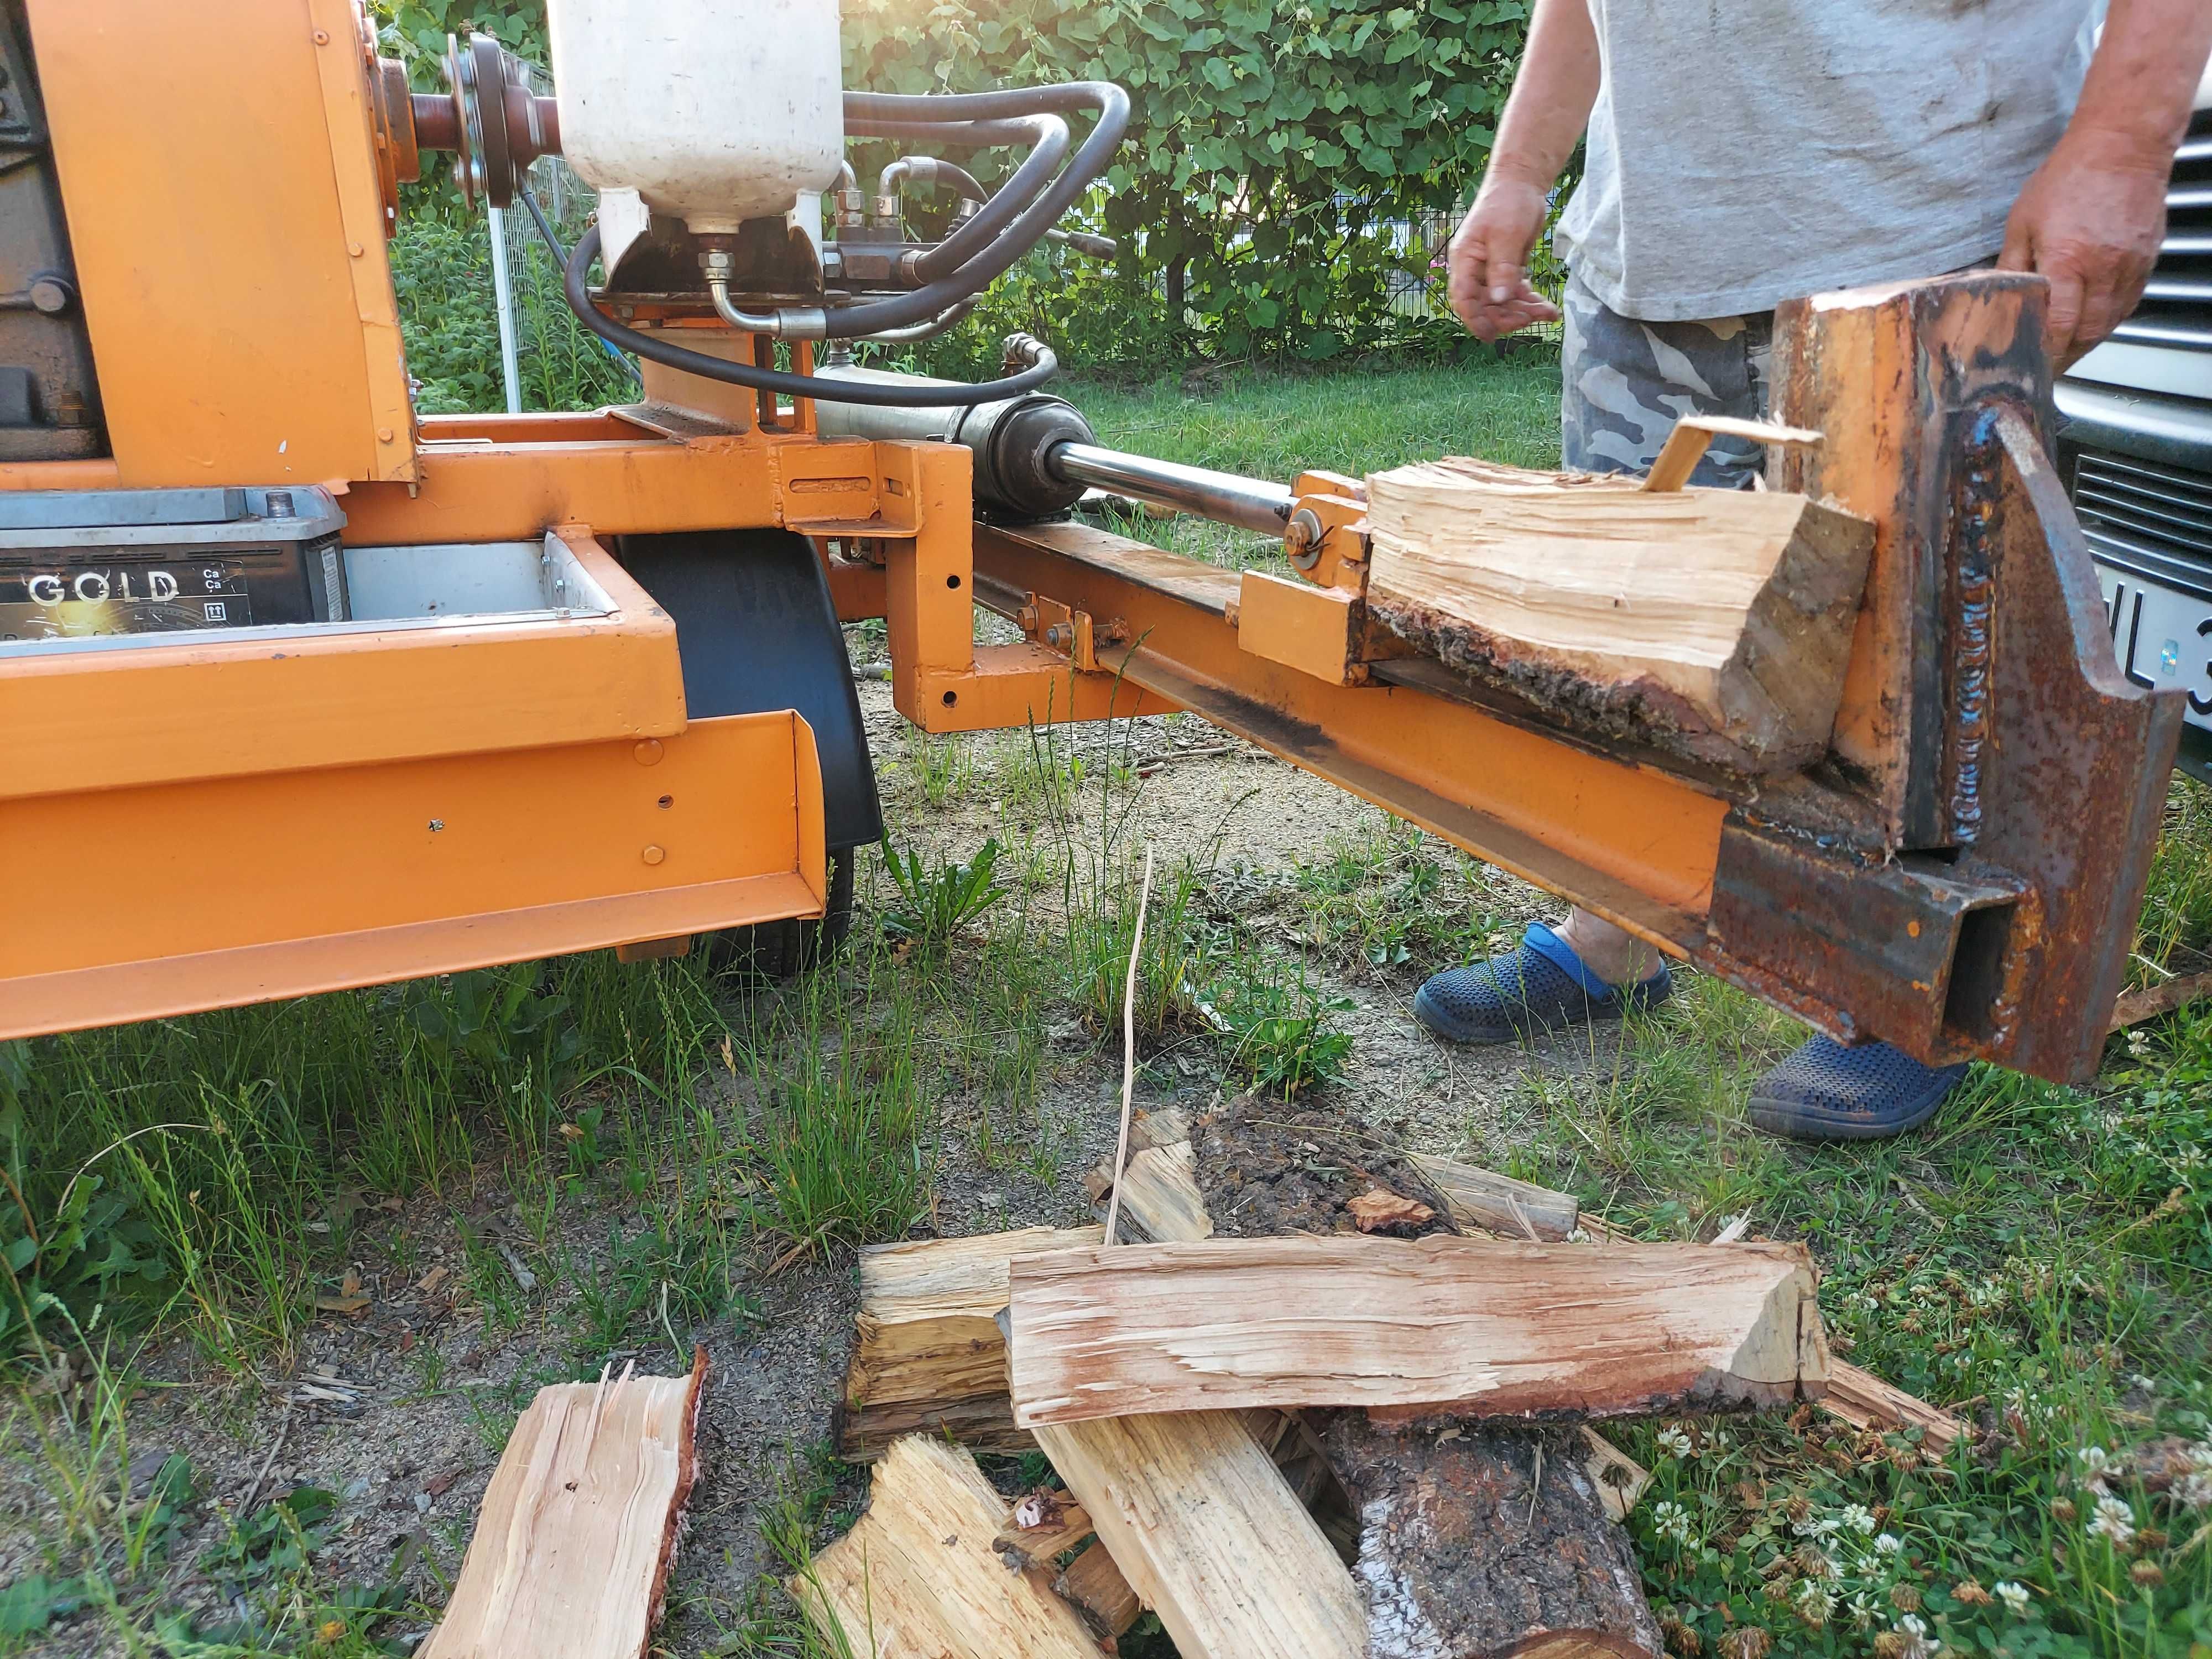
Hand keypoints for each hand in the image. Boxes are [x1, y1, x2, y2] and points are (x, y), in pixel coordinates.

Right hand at [1447, 178, 1561, 341]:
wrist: (1522, 182)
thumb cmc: (1508, 202)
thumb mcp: (1506, 235)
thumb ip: (1502, 268)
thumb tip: (1499, 299)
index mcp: (1465, 260)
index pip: (1464, 298)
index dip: (1475, 320)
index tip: (1491, 336)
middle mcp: (1475, 269)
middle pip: (1485, 305)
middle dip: (1508, 316)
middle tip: (1533, 318)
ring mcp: (1491, 271)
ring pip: (1502, 303)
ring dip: (1523, 311)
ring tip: (1548, 313)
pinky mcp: (1507, 269)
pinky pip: (1515, 293)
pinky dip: (1530, 302)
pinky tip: (1547, 308)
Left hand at [1998, 129, 2170, 368]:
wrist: (2123, 146)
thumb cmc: (2068, 179)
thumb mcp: (2023, 223)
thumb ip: (2012, 266)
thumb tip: (1998, 300)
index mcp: (2069, 261)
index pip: (2058, 325)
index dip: (2046, 353)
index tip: (2031, 367)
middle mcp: (2104, 269)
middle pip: (2086, 332)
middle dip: (2065, 357)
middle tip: (2046, 369)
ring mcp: (2131, 266)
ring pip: (2110, 323)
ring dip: (2086, 343)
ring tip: (2065, 354)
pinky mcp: (2147, 260)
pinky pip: (2128, 303)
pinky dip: (2107, 321)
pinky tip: (2091, 325)